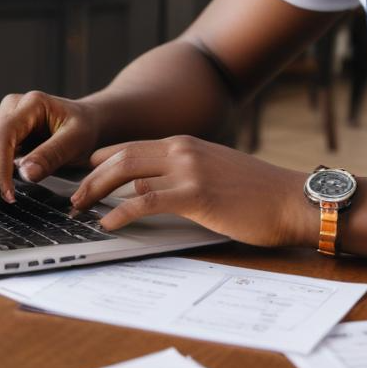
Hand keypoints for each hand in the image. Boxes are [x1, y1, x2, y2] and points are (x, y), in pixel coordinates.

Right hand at [0, 91, 100, 203]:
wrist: (87, 121)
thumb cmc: (83, 127)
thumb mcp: (77, 140)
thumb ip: (52, 155)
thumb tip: (26, 174)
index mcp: (31, 104)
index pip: (3, 134)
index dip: (0, 166)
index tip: (8, 192)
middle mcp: (11, 107)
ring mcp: (3, 119)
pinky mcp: (1, 134)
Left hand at [70, 135, 315, 248]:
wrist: (292, 200)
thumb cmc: (258, 193)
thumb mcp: (215, 171)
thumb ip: (182, 173)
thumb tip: (147, 188)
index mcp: (186, 143)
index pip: (131, 145)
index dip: (102, 161)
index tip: (83, 179)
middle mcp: (183, 149)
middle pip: (121, 155)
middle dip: (90, 176)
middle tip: (73, 197)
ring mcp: (189, 170)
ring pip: (126, 172)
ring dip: (96, 191)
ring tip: (80, 210)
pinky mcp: (196, 194)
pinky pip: (145, 200)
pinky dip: (120, 212)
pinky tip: (107, 223)